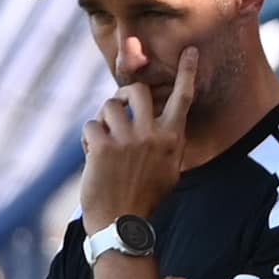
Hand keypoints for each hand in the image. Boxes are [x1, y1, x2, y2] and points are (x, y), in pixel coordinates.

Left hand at [80, 48, 197, 233]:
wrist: (121, 227)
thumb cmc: (145, 200)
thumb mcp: (169, 172)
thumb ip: (168, 143)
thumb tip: (164, 122)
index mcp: (171, 140)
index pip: (182, 99)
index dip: (187, 73)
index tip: (190, 51)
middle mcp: (152, 136)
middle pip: (137, 91)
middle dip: (123, 97)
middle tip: (118, 113)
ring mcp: (126, 141)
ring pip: (109, 106)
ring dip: (103, 122)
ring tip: (104, 144)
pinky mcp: (102, 147)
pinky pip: (91, 126)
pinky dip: (88, 141)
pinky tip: (92, 158)